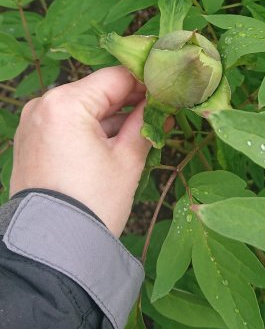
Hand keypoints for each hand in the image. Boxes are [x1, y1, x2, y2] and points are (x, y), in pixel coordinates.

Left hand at [10, 67, 151, 236]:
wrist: (52, 250)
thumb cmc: (92, 204)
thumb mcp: (127, 160)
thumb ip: (145, 123)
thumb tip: (162, 104)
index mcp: (65, 103)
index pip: (116, 78)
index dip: (146, 83)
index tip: (169, 91)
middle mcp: (43, 105)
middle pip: (97, 91)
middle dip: (129, 102)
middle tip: (160, 112)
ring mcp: (33, 123)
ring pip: (83, 108)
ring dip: (111, 117)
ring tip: (142, 131)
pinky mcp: (31, 141)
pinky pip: (66, 124)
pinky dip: (90, 130)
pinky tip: (116, 143)